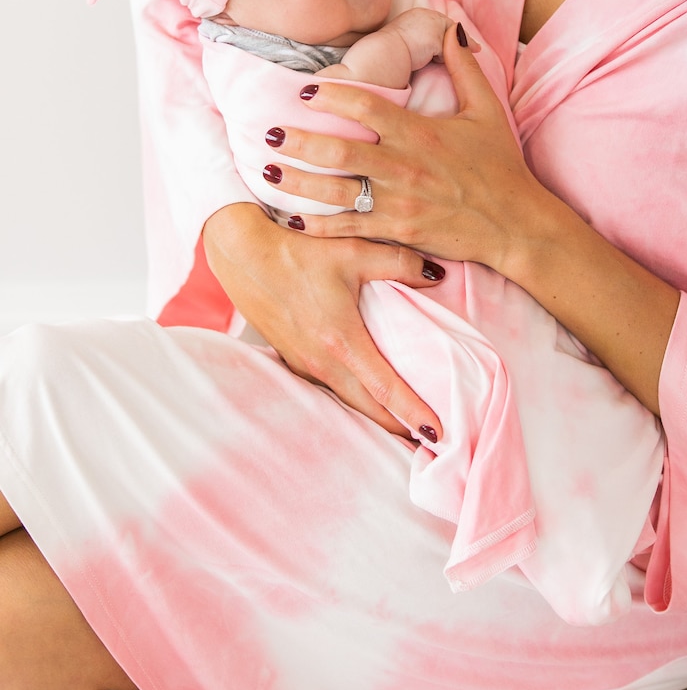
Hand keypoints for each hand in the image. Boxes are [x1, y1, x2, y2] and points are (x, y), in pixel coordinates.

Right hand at [202, 202, 444, 438]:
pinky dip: (352, 398)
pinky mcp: (291, 357)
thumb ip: (401, 262)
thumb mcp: (354, 251)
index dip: (414, 413)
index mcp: (341, 340)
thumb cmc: (298, 250)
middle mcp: (321, 361)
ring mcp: (302, 363)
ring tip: (405, 423)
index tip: (438, 433)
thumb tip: (437, 275)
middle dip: (400, 427)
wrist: (243, 253)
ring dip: (375, 415)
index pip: (385, 389)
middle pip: (368, 409)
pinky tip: (365, 394)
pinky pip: (328, 388)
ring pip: (347, 401)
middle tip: (431, 439)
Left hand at [258, 24, 539, 273]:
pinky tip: (291, 217)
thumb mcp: (487, 109)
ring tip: (268, 169)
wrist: (516, 223)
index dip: (333, 95)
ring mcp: (398, 202)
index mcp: (420, 133)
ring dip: (298, 181)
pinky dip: (317, 226)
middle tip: (269, 132)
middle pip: (340, 151)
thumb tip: (451, 26)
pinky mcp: (397, 232)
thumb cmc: (501, 166)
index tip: (304, 90)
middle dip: (301, 141)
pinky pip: (349, 229)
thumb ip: (463, 66)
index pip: (368, 106)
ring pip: (336, 191)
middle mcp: (403, 166)